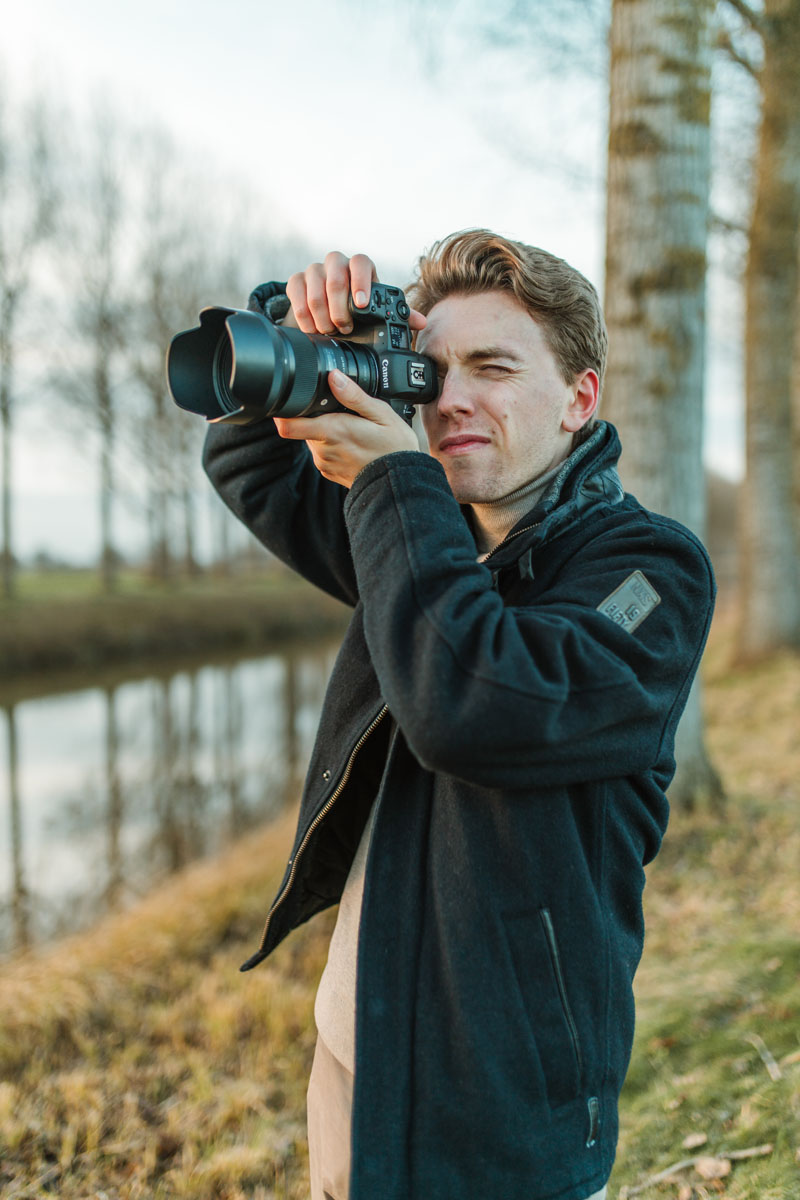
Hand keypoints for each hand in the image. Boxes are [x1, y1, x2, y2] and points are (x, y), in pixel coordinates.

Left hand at [274, 369, 419, 487]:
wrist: (399, 483)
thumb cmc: (394, 449)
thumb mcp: (381, 414)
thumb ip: (354, 396)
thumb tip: (334, 376)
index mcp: (332, 431)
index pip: (288, 425)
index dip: (282, 412)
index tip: (287, 402)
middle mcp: (323, 449)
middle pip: (304, 426)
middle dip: (317, 417)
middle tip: (343, 415)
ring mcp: (325, 463)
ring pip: (313, 438)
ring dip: (326, 431)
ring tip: (353, 431)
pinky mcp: (329, 472)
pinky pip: (323, 452)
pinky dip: (333, 446)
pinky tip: (353, 445)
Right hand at [285, 251, 425, 335]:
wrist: (328, 313)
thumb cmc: (358, 312)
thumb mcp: (377, 313)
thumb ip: (398, 316)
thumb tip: (421, 323)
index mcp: (360, 268)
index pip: (361, 262)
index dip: (361, 281)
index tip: (362, 305)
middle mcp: (337, 264)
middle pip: (335, 274)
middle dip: (339, 306)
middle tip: (344, 328)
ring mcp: (315, 271)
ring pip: (314, 283)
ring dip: (321, 312)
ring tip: (328, 330)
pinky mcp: (297, 281)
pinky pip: (295, 289)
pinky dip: (302, 312)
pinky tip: (311, 328)